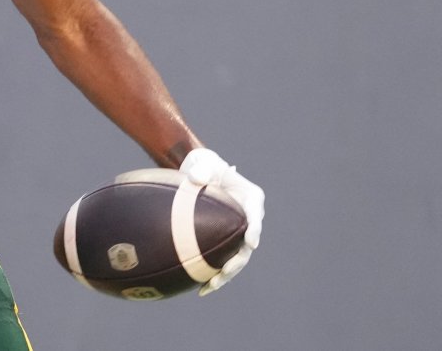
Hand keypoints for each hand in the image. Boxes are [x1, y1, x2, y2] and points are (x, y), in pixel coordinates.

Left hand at [179, 147, 264, 294]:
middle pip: (247, 244)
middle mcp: (249, 218)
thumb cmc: (204, 165)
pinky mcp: (225, 242)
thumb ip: (201, 169)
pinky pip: (222, 261)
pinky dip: (213, 275)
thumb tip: (195, 180)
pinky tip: (201, 289)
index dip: (254, 230)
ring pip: (236, 258)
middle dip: (238, 261)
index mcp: (251, 198)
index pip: (255, 215)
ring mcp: (238, 232)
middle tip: (225, 272)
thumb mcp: (204, 163)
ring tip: (209, 286)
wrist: (198, 173)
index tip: (250, 242)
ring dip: (226, 275)